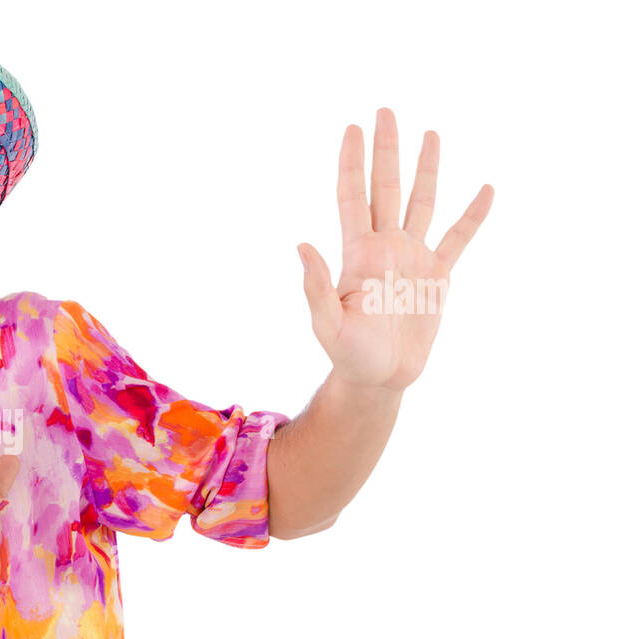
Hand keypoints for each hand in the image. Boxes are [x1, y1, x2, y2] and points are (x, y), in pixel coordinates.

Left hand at [299, 108, 493, 391]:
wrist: (380, 378)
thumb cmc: (349, 355)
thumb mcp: (328, 325)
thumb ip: (317, 287)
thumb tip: (302, 246)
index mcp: (358, 253)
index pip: (353, 195)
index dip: (353, 162)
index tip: (354, 128)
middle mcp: (385, 246)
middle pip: (386, 187)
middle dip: (386, 150)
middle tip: (385, 111)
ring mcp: (412, 257)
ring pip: (422, 202)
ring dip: (426, 169)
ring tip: (430, 134)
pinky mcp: (437, 276)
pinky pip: (459, 238)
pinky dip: (473, 215)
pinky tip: (485, 189)